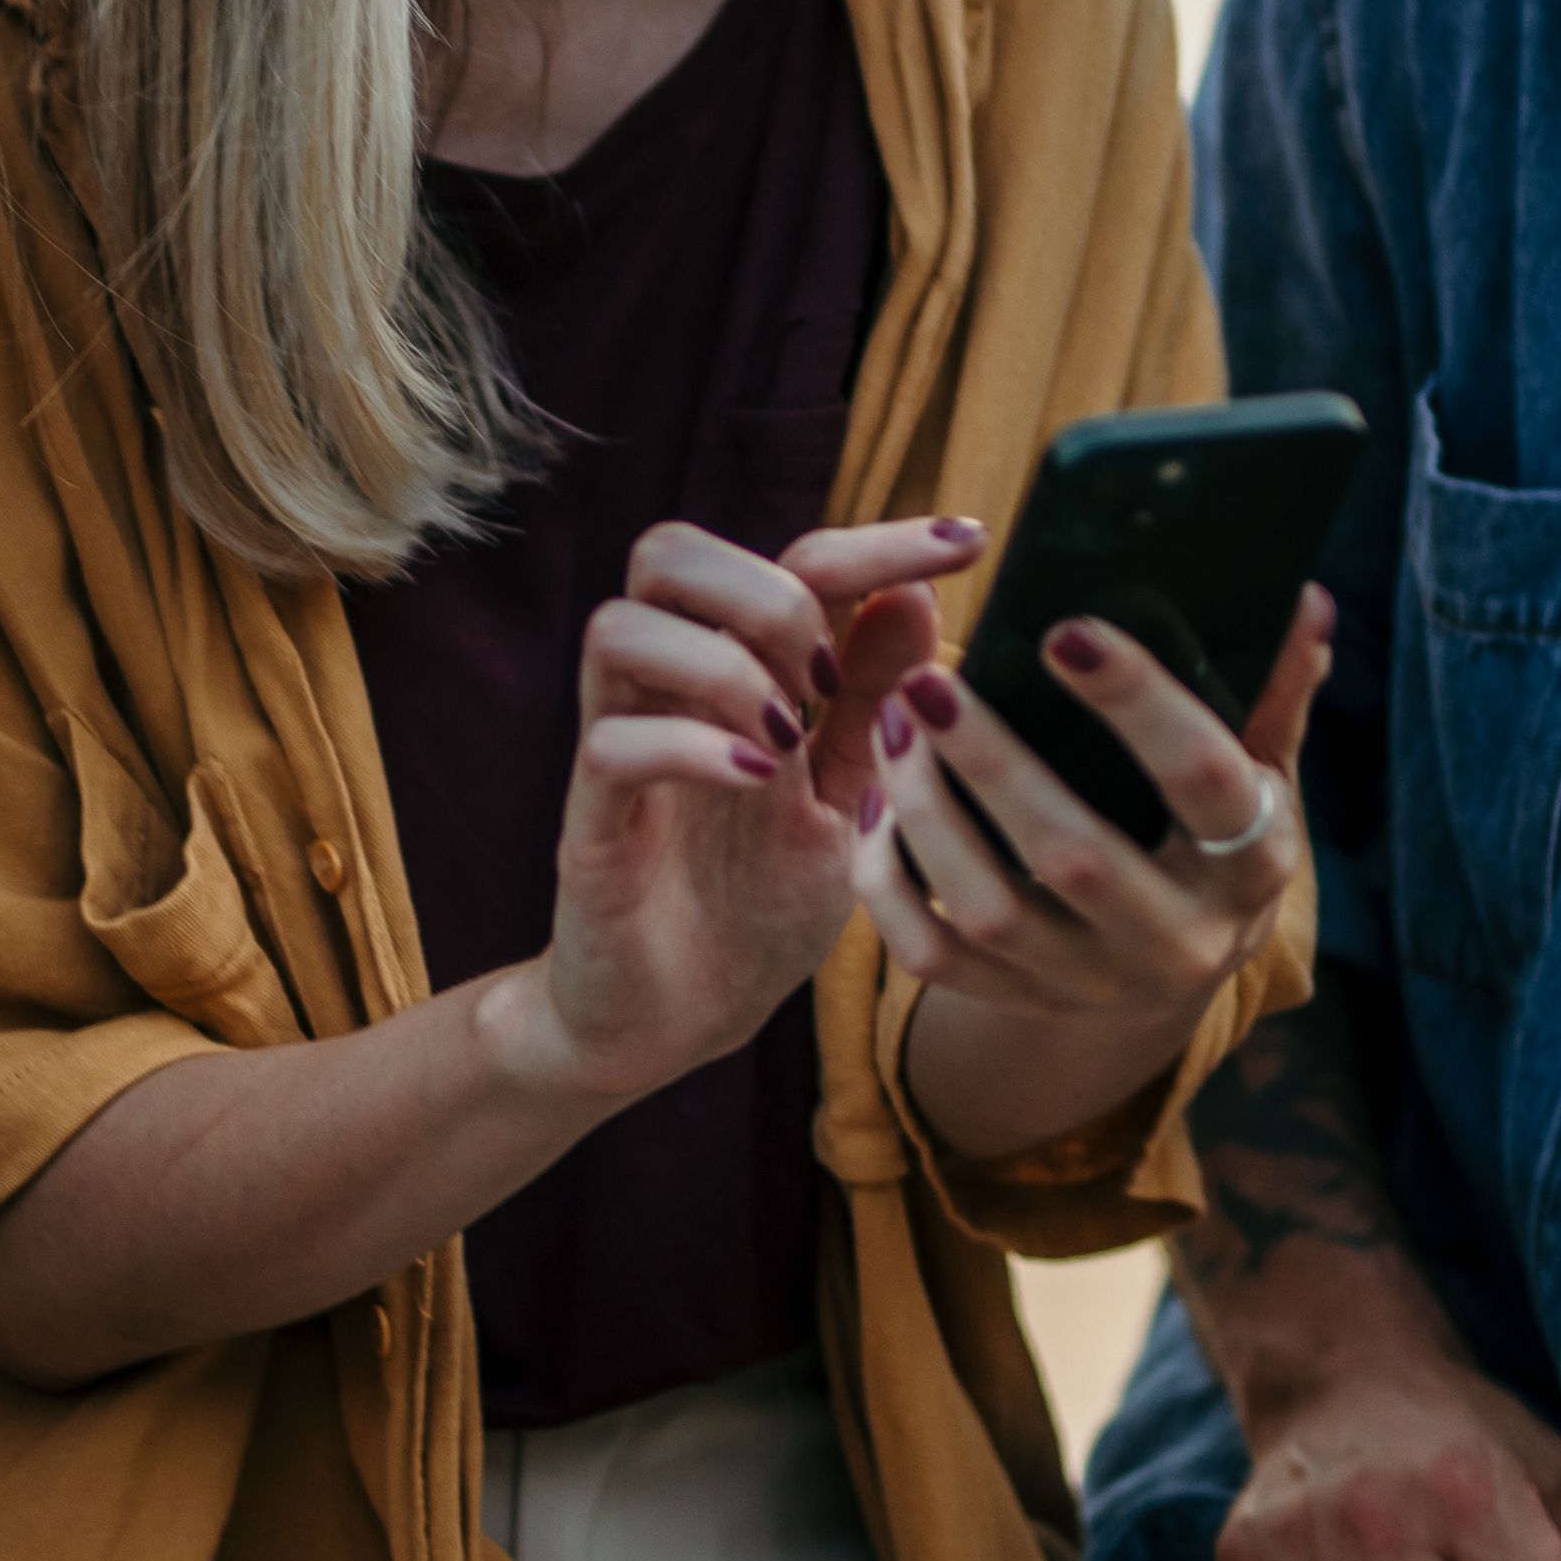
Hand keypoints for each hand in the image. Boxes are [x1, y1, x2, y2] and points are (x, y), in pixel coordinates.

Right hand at [492, 515, 977, 1103]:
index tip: (971, 545)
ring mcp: (619, 748)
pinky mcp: (590, 826)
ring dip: (720, 662)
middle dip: (766, 590)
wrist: (681, 1020)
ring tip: (788, 734)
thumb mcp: (843, 796)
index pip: (794, 559)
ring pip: (617, 627)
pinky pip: (611, 744)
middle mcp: (668, 691)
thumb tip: (919, 597)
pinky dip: (690, 746)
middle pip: (667, 552)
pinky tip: (758, 780)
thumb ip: (870, 704)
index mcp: (738, 671)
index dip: (878, 540)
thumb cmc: (758, 902)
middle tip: (828, 679)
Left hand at [864, 587, 1324, 1025]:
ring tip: (890, 719)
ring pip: (992, 911)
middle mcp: (1178, 939)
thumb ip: (1272, 692)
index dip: (1137, 702)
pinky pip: (932, 956)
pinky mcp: (1019, 1000)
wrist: (1173, 971)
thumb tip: (1303, 598)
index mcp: (1251, 866)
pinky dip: (889, 880)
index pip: (1203, 779)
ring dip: (927, 811)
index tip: (1064, 631)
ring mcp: (1092, 981)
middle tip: (928, 681)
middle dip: (994, 765)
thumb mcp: (1259, 774)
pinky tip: (873, 798)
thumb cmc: (1211, 835)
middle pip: (1077, 858)